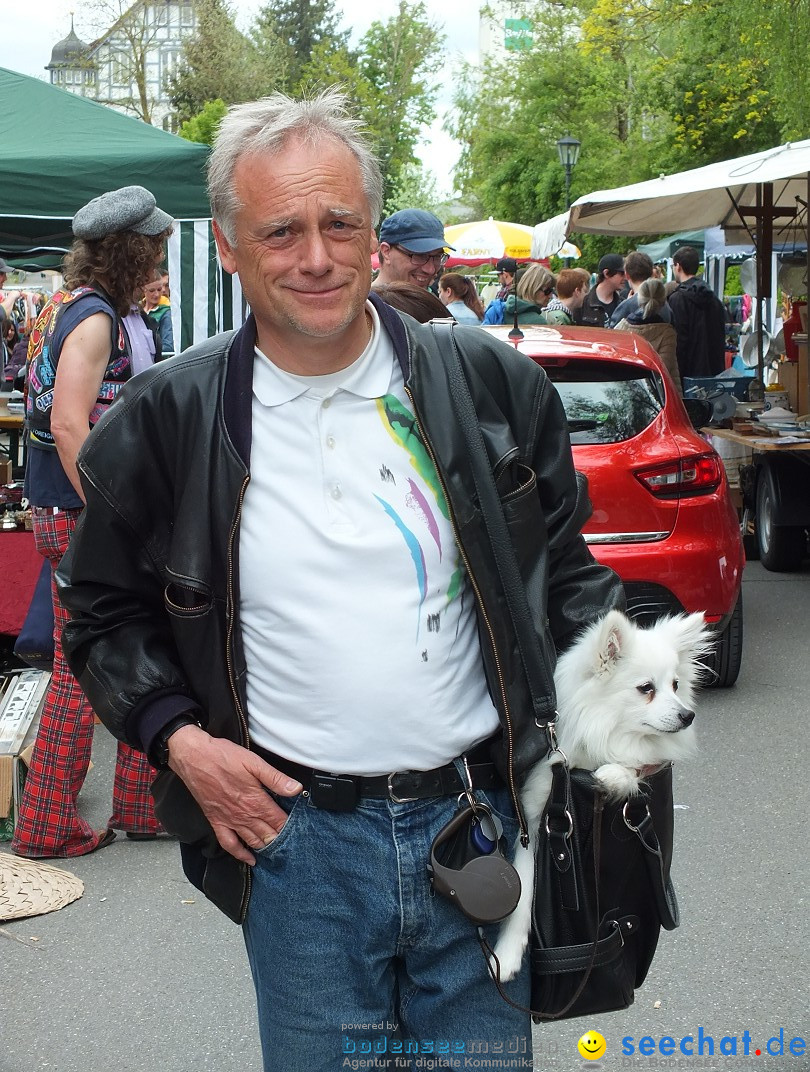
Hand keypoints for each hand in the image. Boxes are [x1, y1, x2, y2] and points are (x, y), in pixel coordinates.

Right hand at [167, 725, 301, 864]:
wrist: (194, 758)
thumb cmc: (223, 757)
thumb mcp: (254, 762)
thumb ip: (276, 778)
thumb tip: (296, 789)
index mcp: (255, 800)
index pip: (278, 820)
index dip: (290, 827)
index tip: (299, 831)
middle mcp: (243, 814)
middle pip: (268, 834)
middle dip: (280, 840)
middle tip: (292, 845)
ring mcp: (229, 820)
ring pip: (252, 841)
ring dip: (265, 847)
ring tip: (277, 853)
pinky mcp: (216, 821)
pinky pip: (229, 844)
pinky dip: (240, 854)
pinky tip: (249, 859)